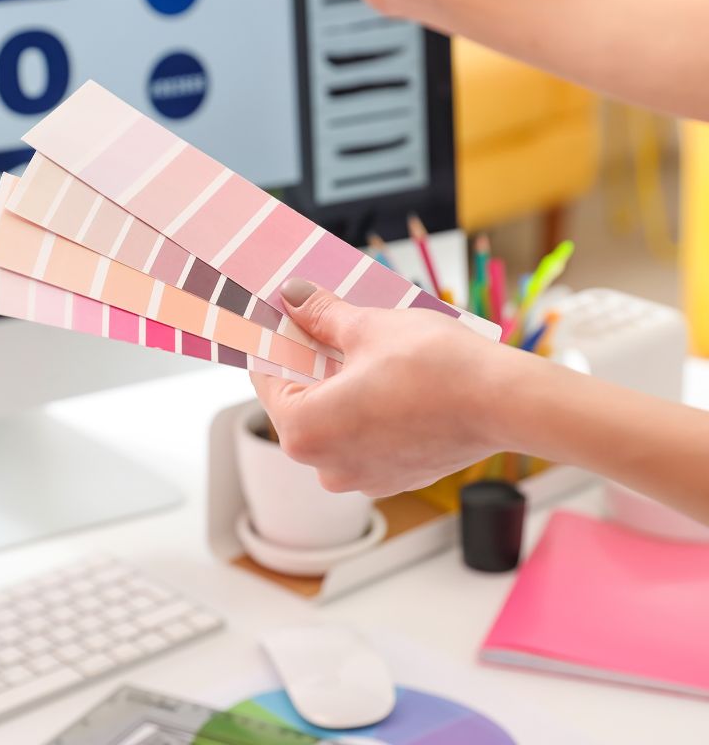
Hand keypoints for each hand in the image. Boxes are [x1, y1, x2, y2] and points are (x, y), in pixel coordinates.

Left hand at [250, 278, 518, 496]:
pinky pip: (365, 437)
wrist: (506, 403)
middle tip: (320, 319)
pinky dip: (366, 409)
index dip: (276, 340)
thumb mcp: (367, 327)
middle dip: (309, 361)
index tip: (280, 316)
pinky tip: (385, 375)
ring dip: (340, 384)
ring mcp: (362, 477)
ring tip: (358, 344)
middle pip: (300, 400)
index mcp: (304, 430)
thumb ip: (321, 314)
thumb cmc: (436, 368)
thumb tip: (295, 298)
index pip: (268, 378)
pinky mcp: (395, 477)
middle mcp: (326, 465)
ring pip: (334, 421)